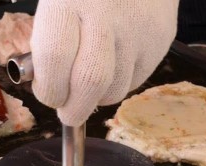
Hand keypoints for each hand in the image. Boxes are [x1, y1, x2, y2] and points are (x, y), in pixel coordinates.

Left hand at [31, 0, 179, 126]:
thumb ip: (47, 37)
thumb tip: (45, 83)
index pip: (54, 58)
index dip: (48, 88)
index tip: (48, 95)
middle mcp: (106, 14)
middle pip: (90, 82)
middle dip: (75, 108)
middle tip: (69, 113)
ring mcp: (138, 29)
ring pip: (116, 89)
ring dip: (99, 97)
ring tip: (91, 84)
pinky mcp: (160, 39)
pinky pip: (136, 81)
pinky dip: (120, 84)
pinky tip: (114, 65)